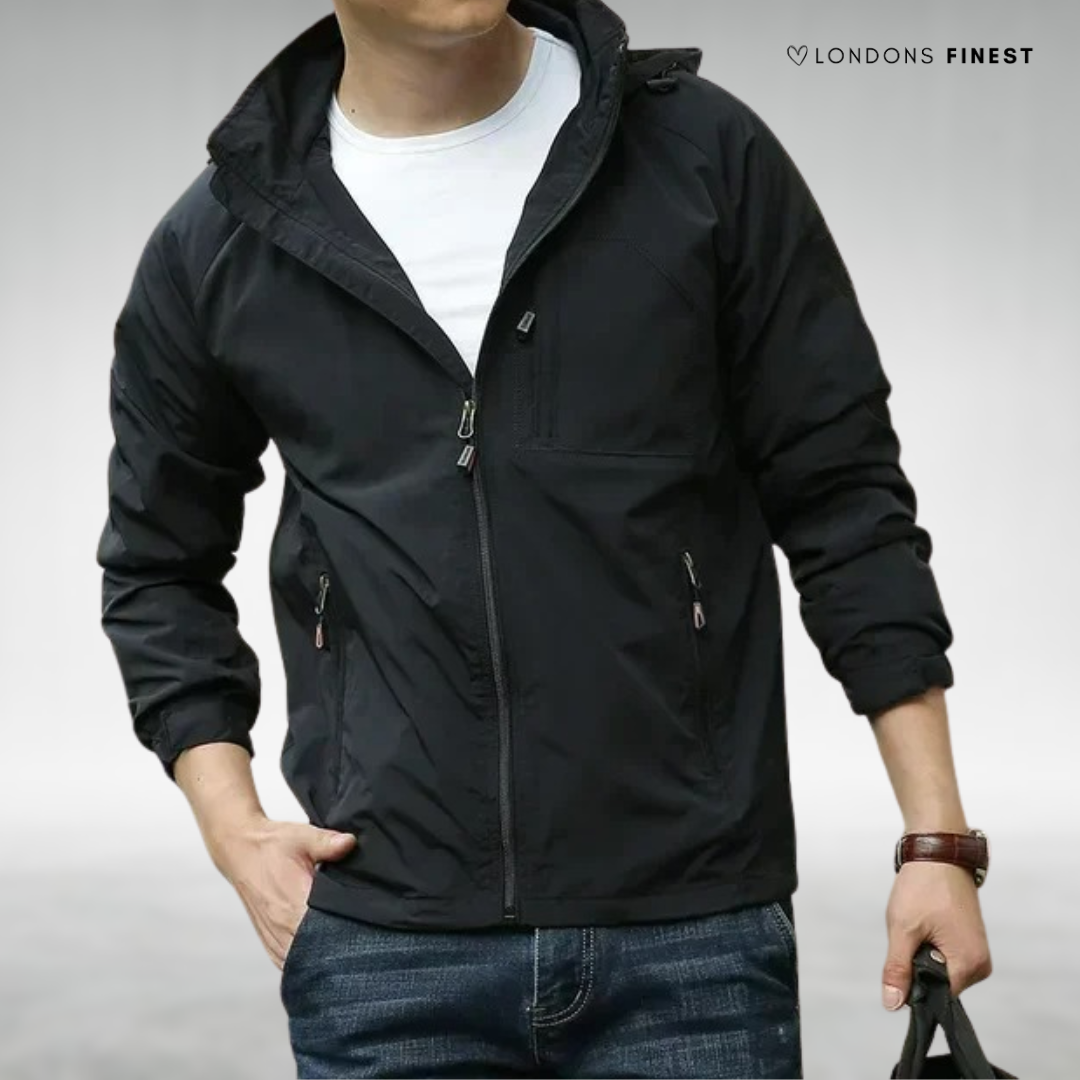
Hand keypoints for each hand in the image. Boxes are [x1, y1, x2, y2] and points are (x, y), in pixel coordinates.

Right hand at [207, 815, 356, 968]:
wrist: (241, 852)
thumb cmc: (271, 846)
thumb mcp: (302, 837)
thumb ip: (328, 842)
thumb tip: (349, 843)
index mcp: (292, 904)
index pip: (325, 933)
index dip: (347, 931)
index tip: (361, 924)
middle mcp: (281, 927)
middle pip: (318, 952)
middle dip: (338, 945)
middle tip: (356, 931)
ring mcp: (274, 939)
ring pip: (303, 961)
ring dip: (321, 954)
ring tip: (340, 939)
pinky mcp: (270, 943)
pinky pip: (290, 962)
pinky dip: (305, 958)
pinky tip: (318, 947)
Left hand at [882, 860, 991, 1007]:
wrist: (938, 852)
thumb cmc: (923, 885)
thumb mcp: (903, 929)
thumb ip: (898, 969)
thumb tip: (893, 1004)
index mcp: (970, 966)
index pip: (937, 997)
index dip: (914, 982)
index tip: (904, 953)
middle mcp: (980, 964)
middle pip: (939, 983)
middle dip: (917, 963)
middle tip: (913, 930)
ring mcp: (976, 952)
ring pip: (939, 969)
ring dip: (922, 951)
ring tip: (921, 922)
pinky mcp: (969, 941)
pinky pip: (944, 955)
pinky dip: (929, 943)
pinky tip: (926, 922)